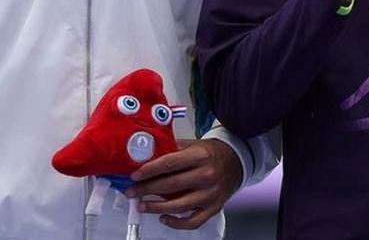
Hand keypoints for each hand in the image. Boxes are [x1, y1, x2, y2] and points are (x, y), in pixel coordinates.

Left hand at [126, 138, 242, 229]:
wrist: (236, 161)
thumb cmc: (211, 153)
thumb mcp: (193, 145)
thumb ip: (172, 149)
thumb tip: (146, 156)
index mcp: (200, 156)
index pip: (169, 163)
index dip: (149, 170)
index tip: (135, 175)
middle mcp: (207, 174)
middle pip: (171, 185)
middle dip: (146, 189)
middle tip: (132, 191)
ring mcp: (211, 193)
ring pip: (179, 206)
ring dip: (156, 207)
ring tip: (142, 205)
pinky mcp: (214, 207)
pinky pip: (193, 221)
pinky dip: (176, 223)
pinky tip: (164, 218)